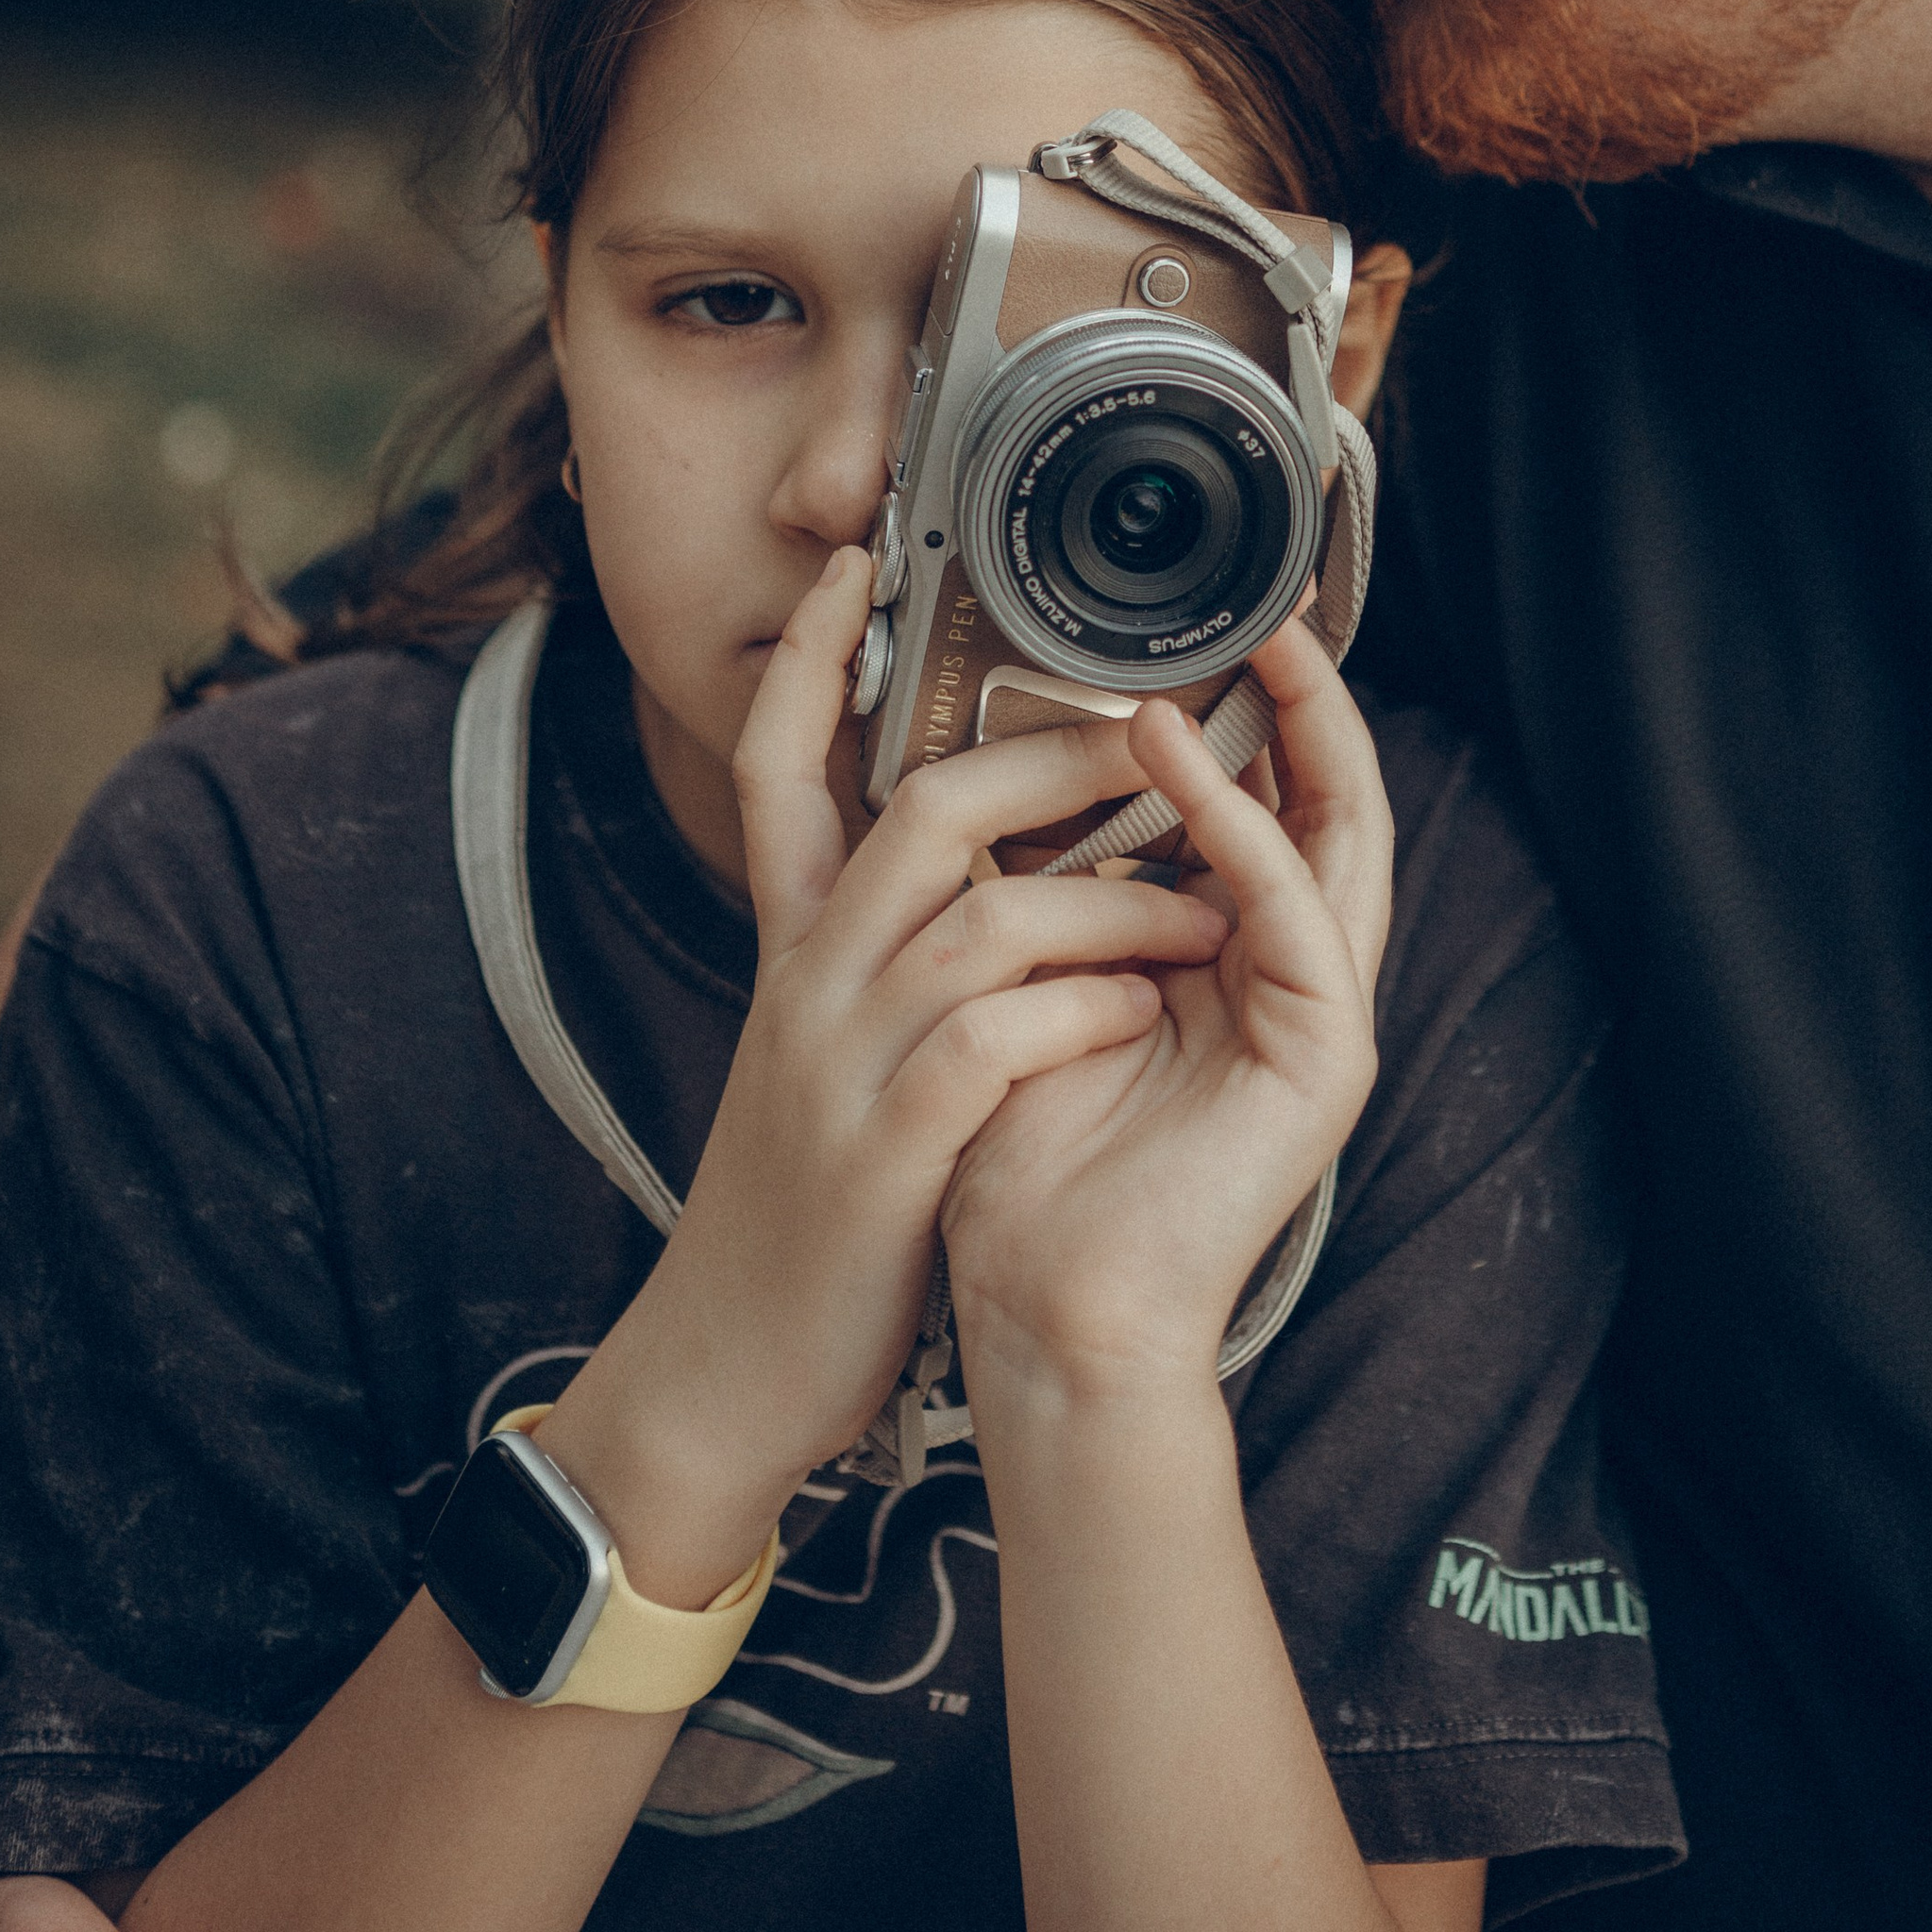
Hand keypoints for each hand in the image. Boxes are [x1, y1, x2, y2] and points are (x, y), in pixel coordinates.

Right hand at [537, 551, 1229, 1601]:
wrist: (728, 1364)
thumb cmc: (809, 1202)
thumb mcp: (820, 1049)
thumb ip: (871, 954)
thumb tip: (966, 870)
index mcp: (795, 950)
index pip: (774, 765)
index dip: (806, 661)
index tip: (856, 567)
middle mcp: (811, 984)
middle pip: (914, 811)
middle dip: (1041, 759)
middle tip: (1149, 735)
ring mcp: (846, 1065)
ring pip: (984, 919)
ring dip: (1111, 898)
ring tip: (1203, 900)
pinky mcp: (890, 1153)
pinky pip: (1001, 1042)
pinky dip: (1086, 1010)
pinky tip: (1144, 1008)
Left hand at [939, 618, 1392, 1422]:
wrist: (1042, 1309)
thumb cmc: (1020, 1155)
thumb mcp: (1027, 973)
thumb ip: (1050, 881)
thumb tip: (1012, 759)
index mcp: (1225, 954)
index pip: (1264, 801)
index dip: (1252, 709)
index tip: (1209, 623)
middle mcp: (1286, 972)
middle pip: (1326, 801)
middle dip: (1305, 697)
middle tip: (1269, 603)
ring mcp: (1318, 1012)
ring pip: (1335, 836)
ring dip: (1292, 737)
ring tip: (1250, 649)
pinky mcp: (1325, 1053)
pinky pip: (1295, 912)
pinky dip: (1246, 831)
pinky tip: (1192, 768)